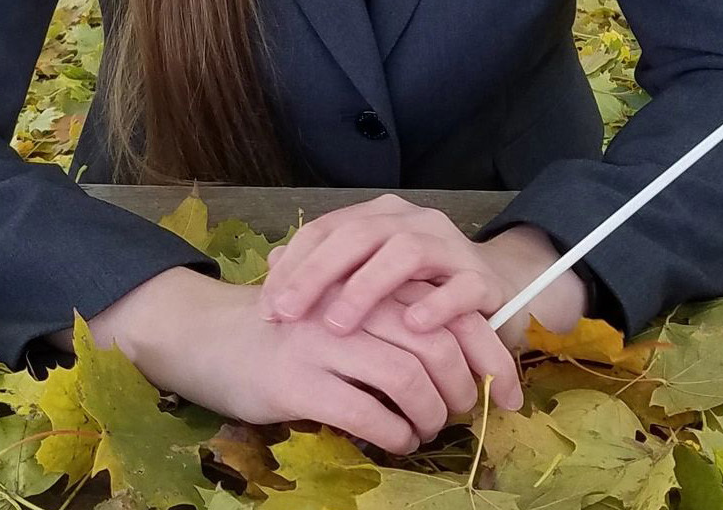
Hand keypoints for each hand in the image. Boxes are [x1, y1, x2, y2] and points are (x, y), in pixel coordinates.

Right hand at [117, 272, 521, 458]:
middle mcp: (352, 304)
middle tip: (463, 414)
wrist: (214, 335)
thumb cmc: (290, 328)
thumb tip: (462, 353)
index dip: (488, 356)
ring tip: (427, 431)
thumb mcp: (348, 308)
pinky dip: (393, 434)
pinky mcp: (299, 381)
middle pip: (436, 344)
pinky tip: (396, 441)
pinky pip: (366, 413)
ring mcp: (324, 341)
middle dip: (463, 389)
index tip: (508, 394)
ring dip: (429, 417)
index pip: (448, 312)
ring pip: (406, 379)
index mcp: (369, 282)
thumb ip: (394, 316)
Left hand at [258, 193, 502, 336]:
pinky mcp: (483, 279)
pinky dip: (436, 304)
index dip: (294, 267)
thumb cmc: (418, 288)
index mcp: (381, 216)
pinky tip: (412, 328)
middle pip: (359, 234)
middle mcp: (414, 221)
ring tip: (339, 326)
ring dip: (367, 288)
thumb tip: (272, 262)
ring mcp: (451, 246)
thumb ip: (325, 268)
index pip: (327, 229)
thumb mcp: (367, 276)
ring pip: (405, 252)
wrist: (491, 289)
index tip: (267, 310)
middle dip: (317, 275)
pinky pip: (461, 286)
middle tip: (289, 315)